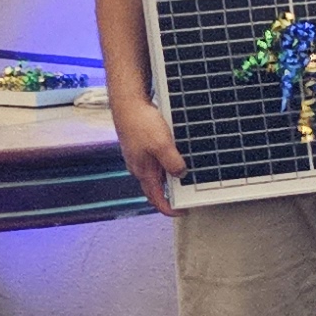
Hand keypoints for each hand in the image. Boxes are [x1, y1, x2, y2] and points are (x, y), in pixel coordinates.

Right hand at [108, 91, 187, 214]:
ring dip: (170, 177)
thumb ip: (172, 163)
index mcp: (143, 171)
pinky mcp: (141, 146)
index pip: (155, 199)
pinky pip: (156, 160)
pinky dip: (167, 163)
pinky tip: (176, 155)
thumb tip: (181, 174)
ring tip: (186, 175)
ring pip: (157, 173)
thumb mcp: (162, 145)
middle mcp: (139, 167)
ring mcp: (139, 156)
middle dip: (171, 193)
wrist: (128, 103)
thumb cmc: (140, 122)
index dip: (169, 209)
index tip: (182, 212)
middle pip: (156, 188)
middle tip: (187, 193)